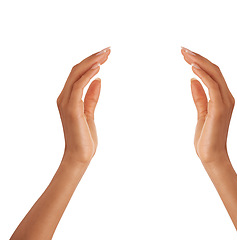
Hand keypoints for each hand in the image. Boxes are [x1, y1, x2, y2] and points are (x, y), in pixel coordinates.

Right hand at [57, 47, 110, 163]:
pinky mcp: (71, 109)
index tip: (105, 54)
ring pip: (76, 74)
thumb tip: (98, 80)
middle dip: (92, 58)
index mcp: (68, 98)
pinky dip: (87, 75)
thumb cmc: (85, 137)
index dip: (90, 62)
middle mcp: (64, 97)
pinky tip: (98, 68)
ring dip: (92, 62)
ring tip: (106, 54)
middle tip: (108, 49)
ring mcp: (66, 102)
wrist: (80, 156)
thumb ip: (91, 96)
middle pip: (76, 70)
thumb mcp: (89, 113)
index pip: (77, 74)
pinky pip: (78, 86)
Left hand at [181, 47, 234, 162]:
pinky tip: (192, 67)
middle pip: (214, 70)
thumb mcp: (201, 113)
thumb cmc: (206, 137)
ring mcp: (225, 102)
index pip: (213, 74)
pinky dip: (203, 74)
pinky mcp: (219, 109)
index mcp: (223, 98)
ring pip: (214, 74)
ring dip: (199, 61)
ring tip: (185, 54)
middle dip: (198, 57)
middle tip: (183, 49)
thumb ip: (199, 96)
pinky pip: (212, 86)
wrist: (211, 156)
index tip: (186, 54)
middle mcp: (227, 97)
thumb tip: (192, 79)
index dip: (200, 62)